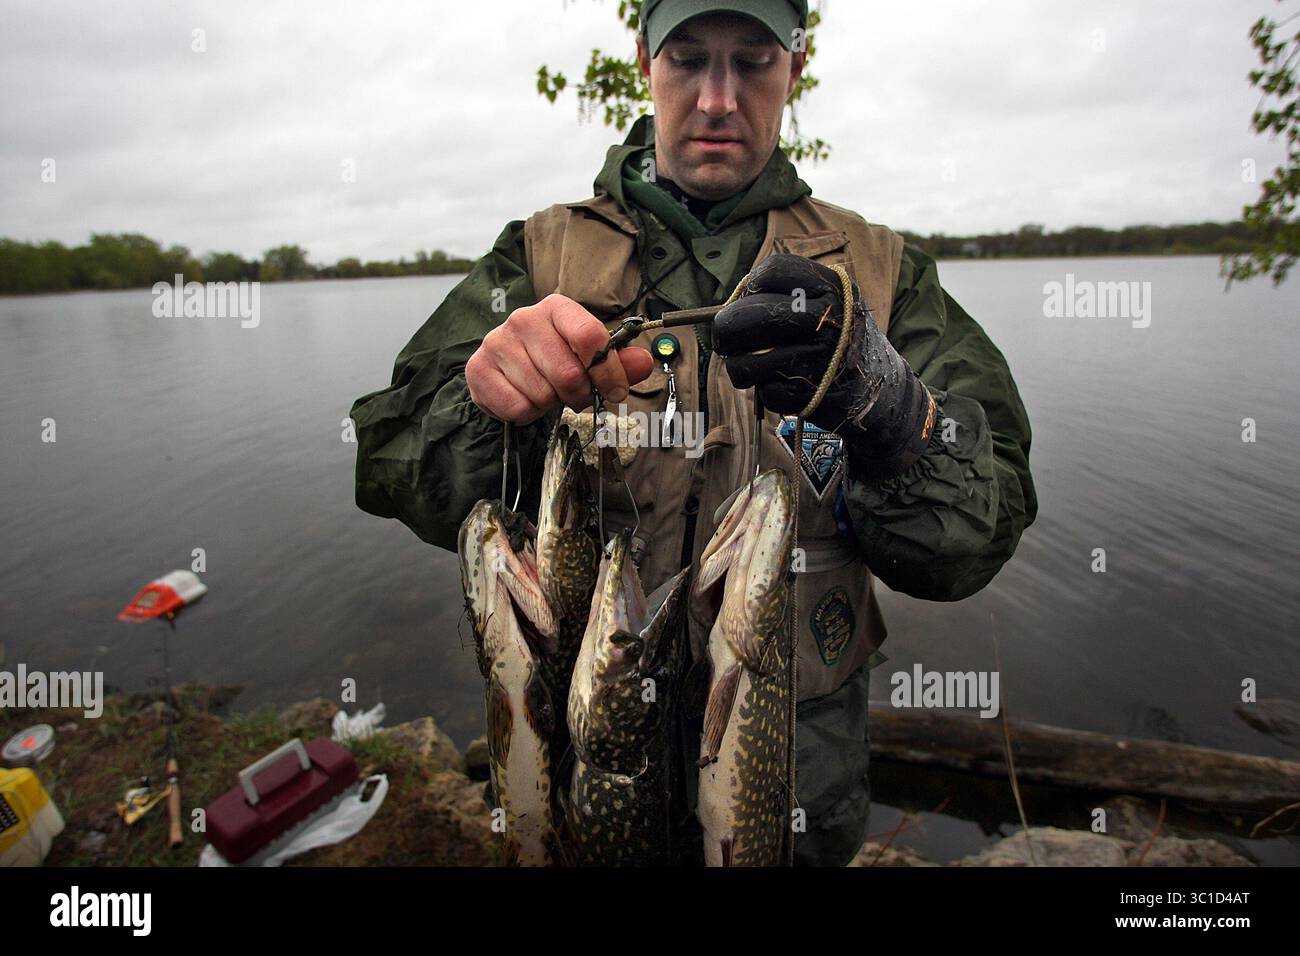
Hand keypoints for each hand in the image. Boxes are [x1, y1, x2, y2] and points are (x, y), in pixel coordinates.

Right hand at [465, 294, 653, 424]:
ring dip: (550, 404)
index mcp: (557, 308)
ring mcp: (497, 342)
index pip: (590, 337)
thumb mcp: (591, 356)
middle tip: (574, 394)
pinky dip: (527, 413)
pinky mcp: (478, 369)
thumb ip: (620, 361)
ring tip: (545, 391)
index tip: (614, 390)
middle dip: (578, 394)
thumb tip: (644, 363)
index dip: (608, 371)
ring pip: (542, 394)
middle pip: (568, 373)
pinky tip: (525, 397)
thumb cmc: (555, 358)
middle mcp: (524, 319)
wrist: (507, 366)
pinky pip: (517, 408)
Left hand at [713, 254, 935, 479]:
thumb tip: (726, 307)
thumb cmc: (842, 340)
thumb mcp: (831, 303)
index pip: (771, 271)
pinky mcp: (810, 395)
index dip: (748, 287)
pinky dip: (768, 392)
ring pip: (744, 363)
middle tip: (727, 339)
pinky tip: (787, 385)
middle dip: (726, 331)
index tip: (748, 301)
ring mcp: (818, 359)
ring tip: (754, 366)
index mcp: (832, 287)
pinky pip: (764, 392)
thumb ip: (788, 295)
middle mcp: (826, 319)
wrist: (885, 391)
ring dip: (741, 368)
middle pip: (746, 317)